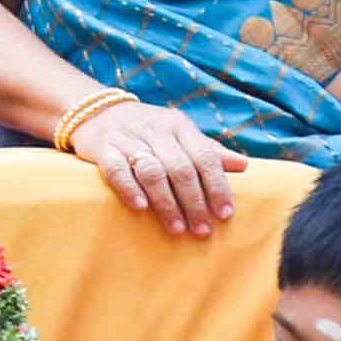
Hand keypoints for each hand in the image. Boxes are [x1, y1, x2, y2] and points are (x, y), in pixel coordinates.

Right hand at [68, 96, 240, 237]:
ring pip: (152, 171)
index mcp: (179, 126)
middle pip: (181, 168)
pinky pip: (116, 169)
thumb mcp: (179, 133)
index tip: (225, 214)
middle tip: (203, 230)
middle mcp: (156, 130)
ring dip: (166, 202)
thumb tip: (244, 165)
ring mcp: (128, 138)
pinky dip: (129, 188)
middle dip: (195, 202)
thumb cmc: (147, 129)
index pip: (204, 157)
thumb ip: (208, 150)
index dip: (217, 186)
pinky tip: (141, 208)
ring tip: (177, 228)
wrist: (97, 110)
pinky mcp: (102, 147)